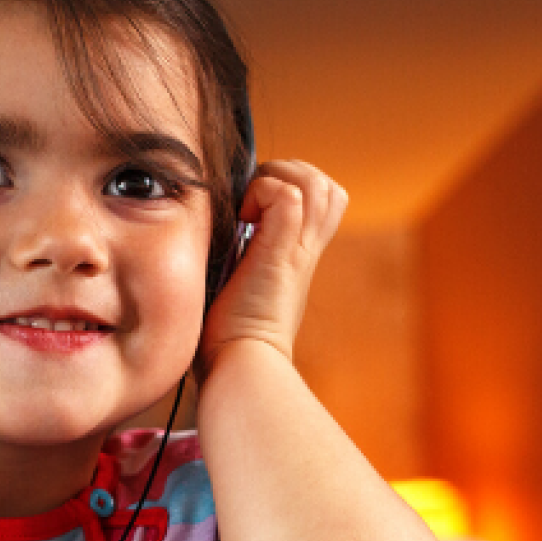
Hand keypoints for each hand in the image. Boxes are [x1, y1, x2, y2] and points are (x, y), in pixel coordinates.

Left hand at [200, 159, 345, 370]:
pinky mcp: (283, 252)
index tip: (252, 210)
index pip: (320, 202)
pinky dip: (261, 193)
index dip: (290, 189)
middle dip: (288, 176)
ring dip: (277, 179)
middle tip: (251, 203)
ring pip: (315, 181)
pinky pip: (288, 195)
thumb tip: (214, 234)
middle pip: (327, 186)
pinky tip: (241, 221)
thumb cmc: (227, 337)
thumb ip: (237, 259)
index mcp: (296, 257)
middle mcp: (305, 250)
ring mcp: (298, 249)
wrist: (240, 364)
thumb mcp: (238, 285)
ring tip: (248, 209)